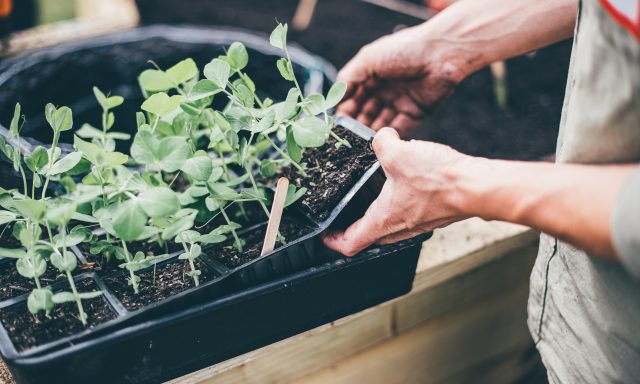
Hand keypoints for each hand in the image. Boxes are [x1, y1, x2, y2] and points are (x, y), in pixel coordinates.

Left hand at [323, 127, 474, 255]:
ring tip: (368, 195)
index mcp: (383, 221)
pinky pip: (406, 215)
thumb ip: (382, 142)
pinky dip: (397, 204)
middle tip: (342, 214)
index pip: (349, 244)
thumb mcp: (398, 154)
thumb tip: (382, 137)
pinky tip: (399, 183)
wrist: (476, 187)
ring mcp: (416, 224)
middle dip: (351, 227)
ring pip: (388, 226)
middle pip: (367, 237)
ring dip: (375, 215)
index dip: (331, 241)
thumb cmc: (439, 181)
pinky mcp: (431, 215)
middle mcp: (398, 229)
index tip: (324, 233)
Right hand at [336, 25, 467, 136]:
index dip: (345, 109)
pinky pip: (399, 128)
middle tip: (347, 136)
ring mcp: (400, 102)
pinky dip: (389, 136)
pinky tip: (379, 142)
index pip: (353, 97)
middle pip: (365, 112)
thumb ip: (349, 78)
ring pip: (380, 122)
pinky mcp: (415, 113)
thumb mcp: (368, 59)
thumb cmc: (403, 50)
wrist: (440, 53)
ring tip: (360, 142)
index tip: (337, 122)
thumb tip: (335, 97)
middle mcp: (385, 89)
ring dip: (370, 132)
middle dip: (356, 124)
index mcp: (372, 75)